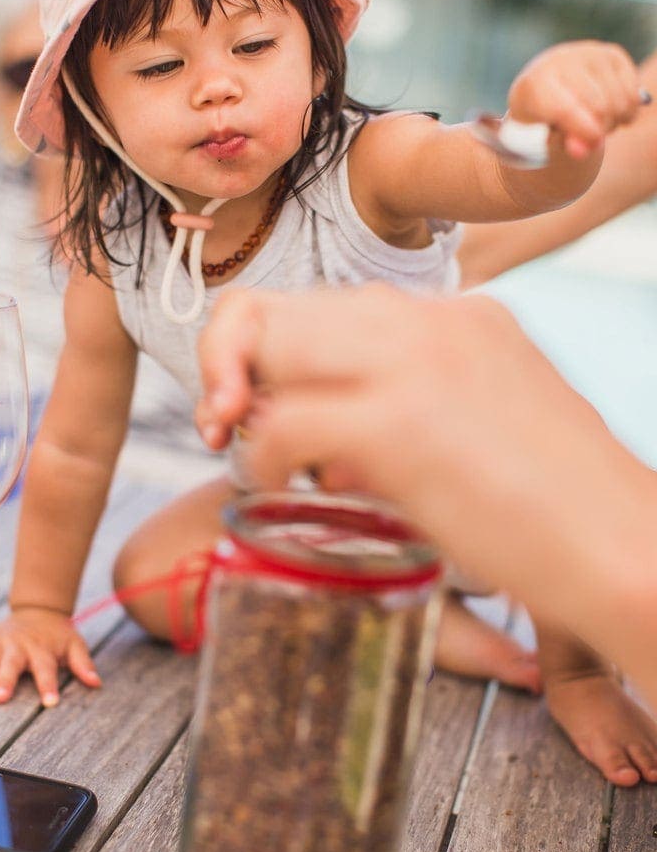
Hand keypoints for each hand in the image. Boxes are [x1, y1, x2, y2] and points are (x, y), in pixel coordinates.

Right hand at [0, 606, 100, 706]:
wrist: (39, 610)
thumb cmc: (57, 635)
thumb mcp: (74, 645)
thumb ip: (83, 664)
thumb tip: (96, 683)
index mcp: (40, 651)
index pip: (47, 671)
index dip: (49, 687)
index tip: (50, 703)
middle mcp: (18, 647)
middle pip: (11, 666)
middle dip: (5, 681)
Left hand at [196, 283, 584, 501]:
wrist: (624, 546)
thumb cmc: (562, 507)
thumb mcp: (490, 423)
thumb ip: (417, 406)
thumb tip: (336, 438)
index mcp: (459, 314)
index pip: (333, 305)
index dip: (286, 353)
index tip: (267, 404)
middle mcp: (433, 318)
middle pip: (285, 308)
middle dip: (242, 364)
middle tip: (234, 429)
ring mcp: (415, 361)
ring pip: (270, 347)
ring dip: (244, 402)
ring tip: (263, 459)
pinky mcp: (397, 421)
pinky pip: (281, 421)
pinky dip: (261, 458)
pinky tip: (277, 491)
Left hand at [508, 40, 642, 159]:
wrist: (548, 84)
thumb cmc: (541, 119)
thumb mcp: (543, 138)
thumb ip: (560, 145)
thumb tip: (580, 151)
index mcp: (536, 84)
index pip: (565, 109)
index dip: (583, 130)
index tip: (594, 142)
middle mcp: (563, 61)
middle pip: (598, 106)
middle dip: (599, 131)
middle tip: (589, 139)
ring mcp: (590, 54)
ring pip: (619, 102)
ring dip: (613, 123)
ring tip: (595, 125)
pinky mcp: (613, 54)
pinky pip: (632, 95)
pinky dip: (626, 113)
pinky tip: (612, 114)